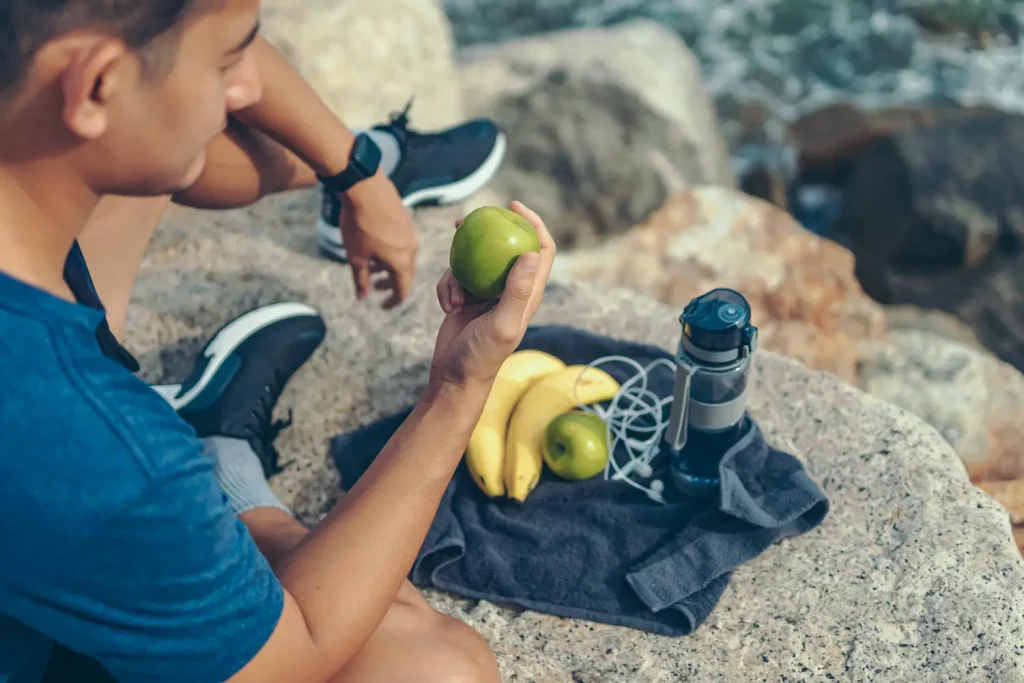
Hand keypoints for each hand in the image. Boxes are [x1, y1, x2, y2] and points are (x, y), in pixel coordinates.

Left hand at [338, 173, 417, 308]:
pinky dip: (391, 251)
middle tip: (374, 286)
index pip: (403, 290)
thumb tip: (363, 298)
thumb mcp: (356, 257)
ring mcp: (410, 233)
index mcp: (401, 263)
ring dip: (389, 266)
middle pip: (405, 274)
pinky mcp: (405, 220)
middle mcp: (411, 249)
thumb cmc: (359, 225)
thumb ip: (361, 280)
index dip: (393, 301)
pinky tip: (375, 245)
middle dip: (390, 283)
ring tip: (372, 265)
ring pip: (403, 257)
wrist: (364, 188)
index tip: (383, 306)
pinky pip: (402, 243)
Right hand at [428, 201, 556, 392]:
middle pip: (505, 247)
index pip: (541, 250)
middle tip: (469, 220)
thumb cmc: (482, 355)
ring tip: (453, 296)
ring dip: (457, 272)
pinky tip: (446, 306)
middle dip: (489, 230)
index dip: (534, 224)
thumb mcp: (503, 323)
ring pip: (473, 260)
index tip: (514, 207)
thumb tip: (531, 253)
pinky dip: (446, 287)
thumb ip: (517, 290)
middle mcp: (510, 289)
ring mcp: (486, 293)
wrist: (454, 376)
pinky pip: (453, 277)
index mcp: (528, 294)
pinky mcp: (465, 297)